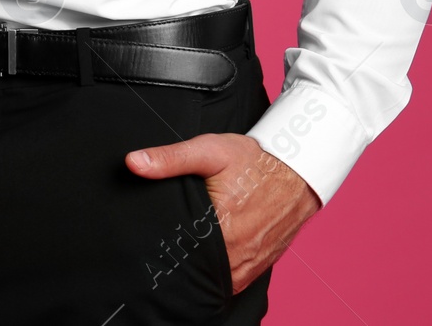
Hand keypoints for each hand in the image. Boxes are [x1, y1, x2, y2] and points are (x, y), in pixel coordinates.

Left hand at [126, 133, 320, 292]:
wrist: (298, 174)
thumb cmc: (254, 161)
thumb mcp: (209, 151)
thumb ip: (170, 159)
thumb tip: (133, 163)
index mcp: (220, 229)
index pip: (176, 248)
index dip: (161, 241)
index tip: (154, 231)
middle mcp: (235, 254)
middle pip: (191, 264)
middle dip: (177, 253)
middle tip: (168, 236)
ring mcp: (247, 266)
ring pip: (209, 276)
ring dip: (195, 264)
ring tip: (185, 244)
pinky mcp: (255, 270)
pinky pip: (227, 280)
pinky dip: (214, 270)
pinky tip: (203, 253)